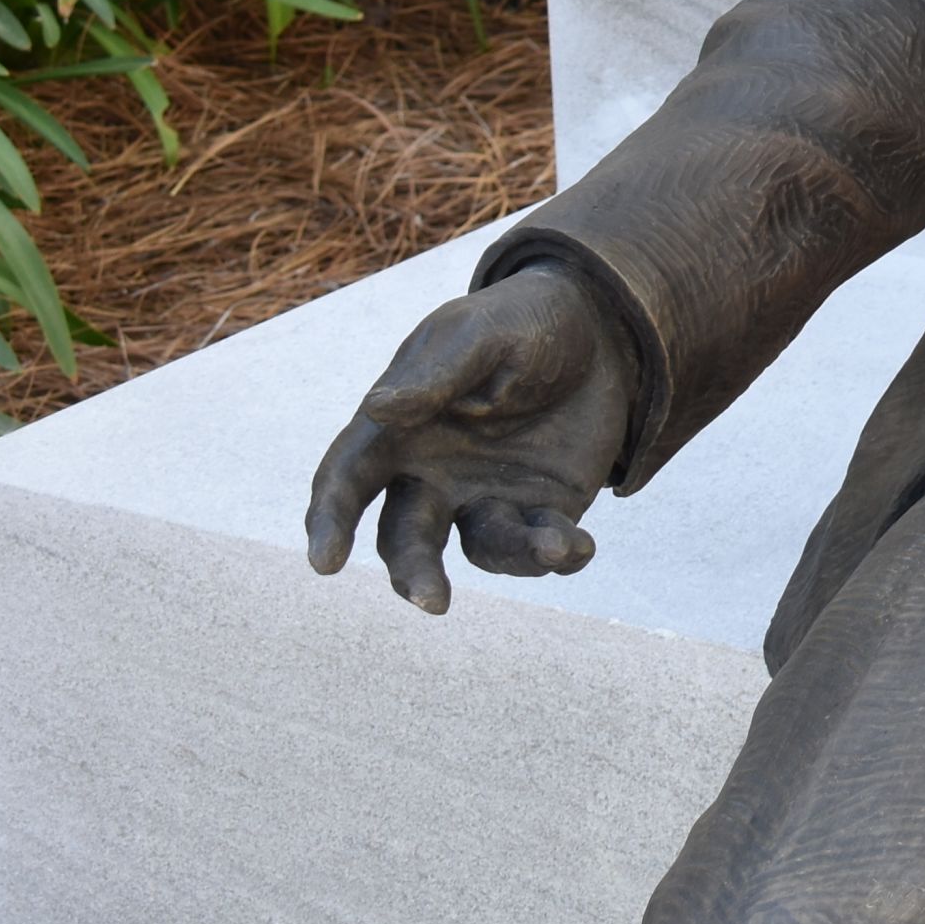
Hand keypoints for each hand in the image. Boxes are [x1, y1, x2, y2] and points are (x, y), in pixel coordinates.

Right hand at [305, 263, 636, 613]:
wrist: (599, 329)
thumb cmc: (518, 323)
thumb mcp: (479, 334)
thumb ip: (434, 375)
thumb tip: (378, 408)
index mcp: (398, 431)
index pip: (347, 481)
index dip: (330, 522)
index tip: (325, 562)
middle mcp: (433, 476)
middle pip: (405, 537)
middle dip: (413, 571)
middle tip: (433, 599)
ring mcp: (487, 497)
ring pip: (481, 547)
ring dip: (512, 555)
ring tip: (554, 545)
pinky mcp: (542, 508)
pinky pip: (542, 543)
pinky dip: (559, 553)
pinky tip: (577, 546)